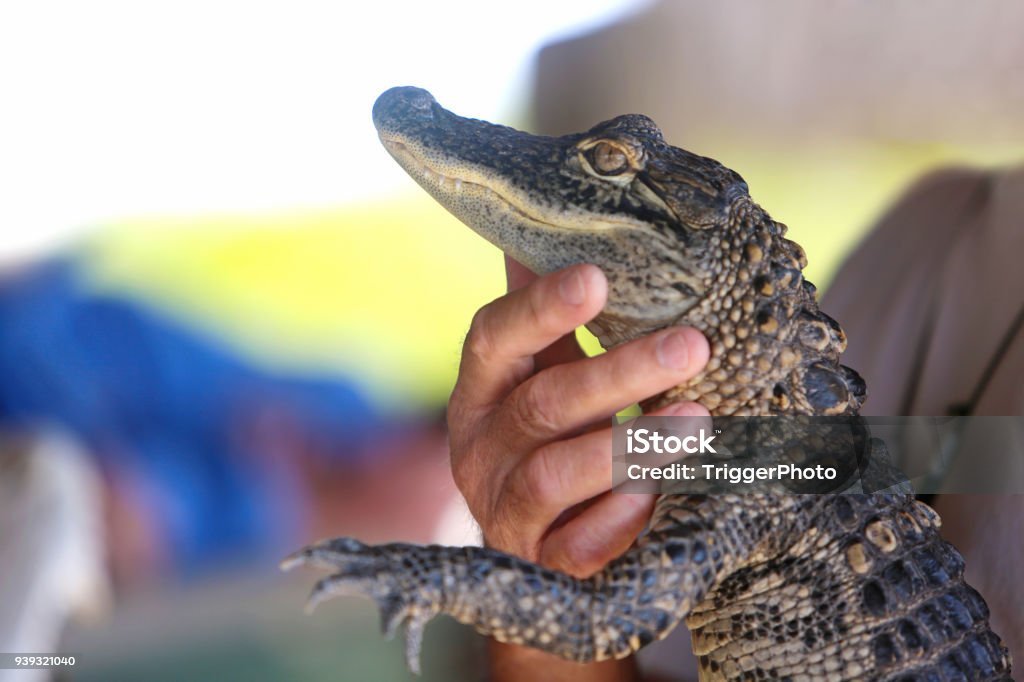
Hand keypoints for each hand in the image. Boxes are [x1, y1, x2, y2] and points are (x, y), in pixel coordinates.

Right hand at [446, 258, 709, 680]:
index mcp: (480, 391)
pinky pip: (577, 543)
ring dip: (632, 444)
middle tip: (693, 346)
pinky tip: (663, 495)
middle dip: (619, 374)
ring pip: (557, 473)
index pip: (494, 338)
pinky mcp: (538, 562)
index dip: (540, 308)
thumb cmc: (548, 440)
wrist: (533, 548)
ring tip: (699, 418)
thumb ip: (546, 316)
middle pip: (542, 405)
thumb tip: (546, 229)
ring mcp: (505, 508)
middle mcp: (480, 448)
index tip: (598, 278)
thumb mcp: (542, 375)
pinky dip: (621, 517)